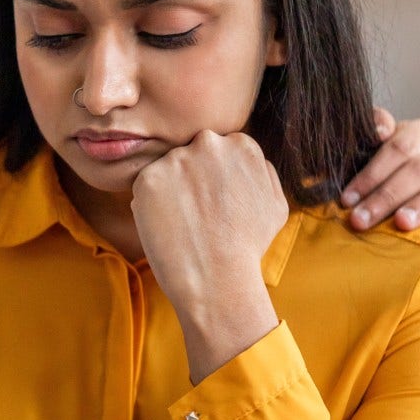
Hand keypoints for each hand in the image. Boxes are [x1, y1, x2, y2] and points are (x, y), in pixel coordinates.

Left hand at [131, 130, 285, 382]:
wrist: (218, 276)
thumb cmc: (248, 247)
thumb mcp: (275, 203)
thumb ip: (262, 172)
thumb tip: (251, 162)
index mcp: (241, 144)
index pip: (217, 149)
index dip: (212, 178)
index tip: (213, 201)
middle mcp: (208, 144)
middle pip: (190, 154)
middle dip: (190, 178)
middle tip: (196, 213)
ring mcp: (176, 159)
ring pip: (166, 171)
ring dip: (169, 191)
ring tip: (183, 224)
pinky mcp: (148, 178)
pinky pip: (144, 187)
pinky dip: (149, 206)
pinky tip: (167, 227)